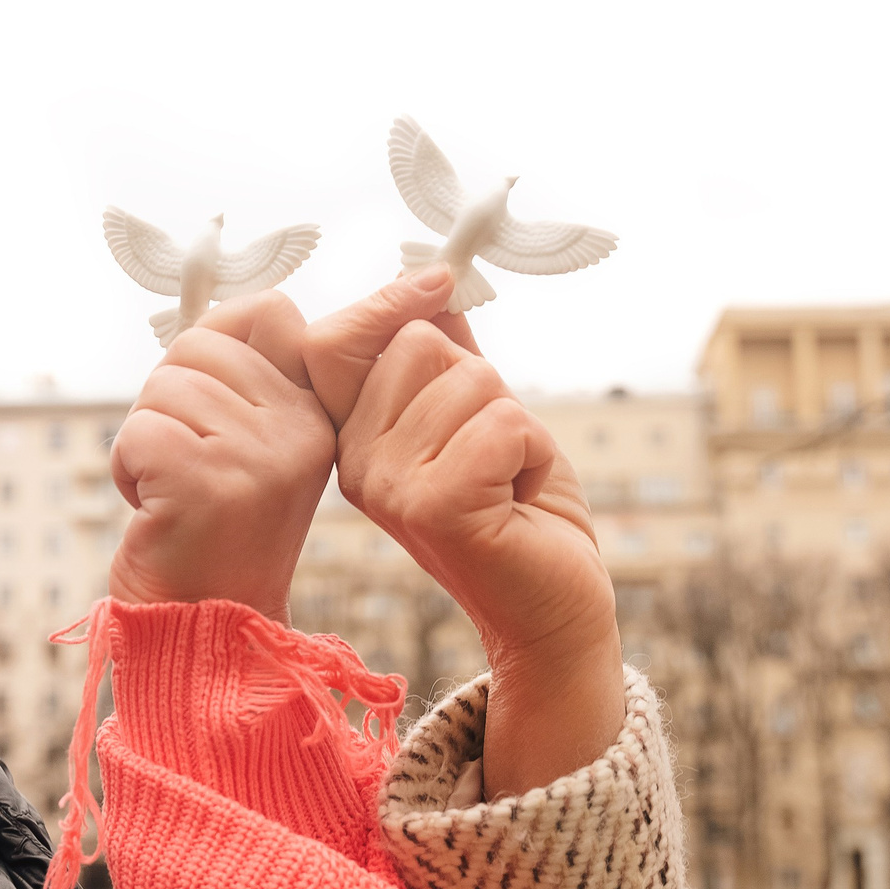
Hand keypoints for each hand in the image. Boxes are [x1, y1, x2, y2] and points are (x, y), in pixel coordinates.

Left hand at [109, 293, 333, 623]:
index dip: (216, 341)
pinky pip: (137, 430)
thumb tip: (208, 316)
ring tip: (173, 493)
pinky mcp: (210, 480)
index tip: (208, 405)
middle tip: (187, 465)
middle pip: (198, 344)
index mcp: (317, 416)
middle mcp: (301, 431)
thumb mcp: (250, 450)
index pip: (270, 310)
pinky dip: (126, 469)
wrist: (205, 635)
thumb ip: (244, 380)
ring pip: (161, 387)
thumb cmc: (210, 537)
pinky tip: (156, 510)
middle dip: (168, 399)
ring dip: (145, 440)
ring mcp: (260, 456)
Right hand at [303, 270, 624, 797]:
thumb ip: (449, 354)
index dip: (385, 303)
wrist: (554, 607)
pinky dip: (533, 452)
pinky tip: (520, 499)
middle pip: (417, 344)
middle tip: (492, 454)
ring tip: (508, 480)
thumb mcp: (480, 416)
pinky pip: (502, 424)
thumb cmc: (519, 513)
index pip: (335, 341)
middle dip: (482, 384)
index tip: (439, 283)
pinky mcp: (436, 507)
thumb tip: (432, 280)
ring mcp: (391, 487)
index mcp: (354, 440)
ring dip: (514, 424)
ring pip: (469, 381)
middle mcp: (357, 464)